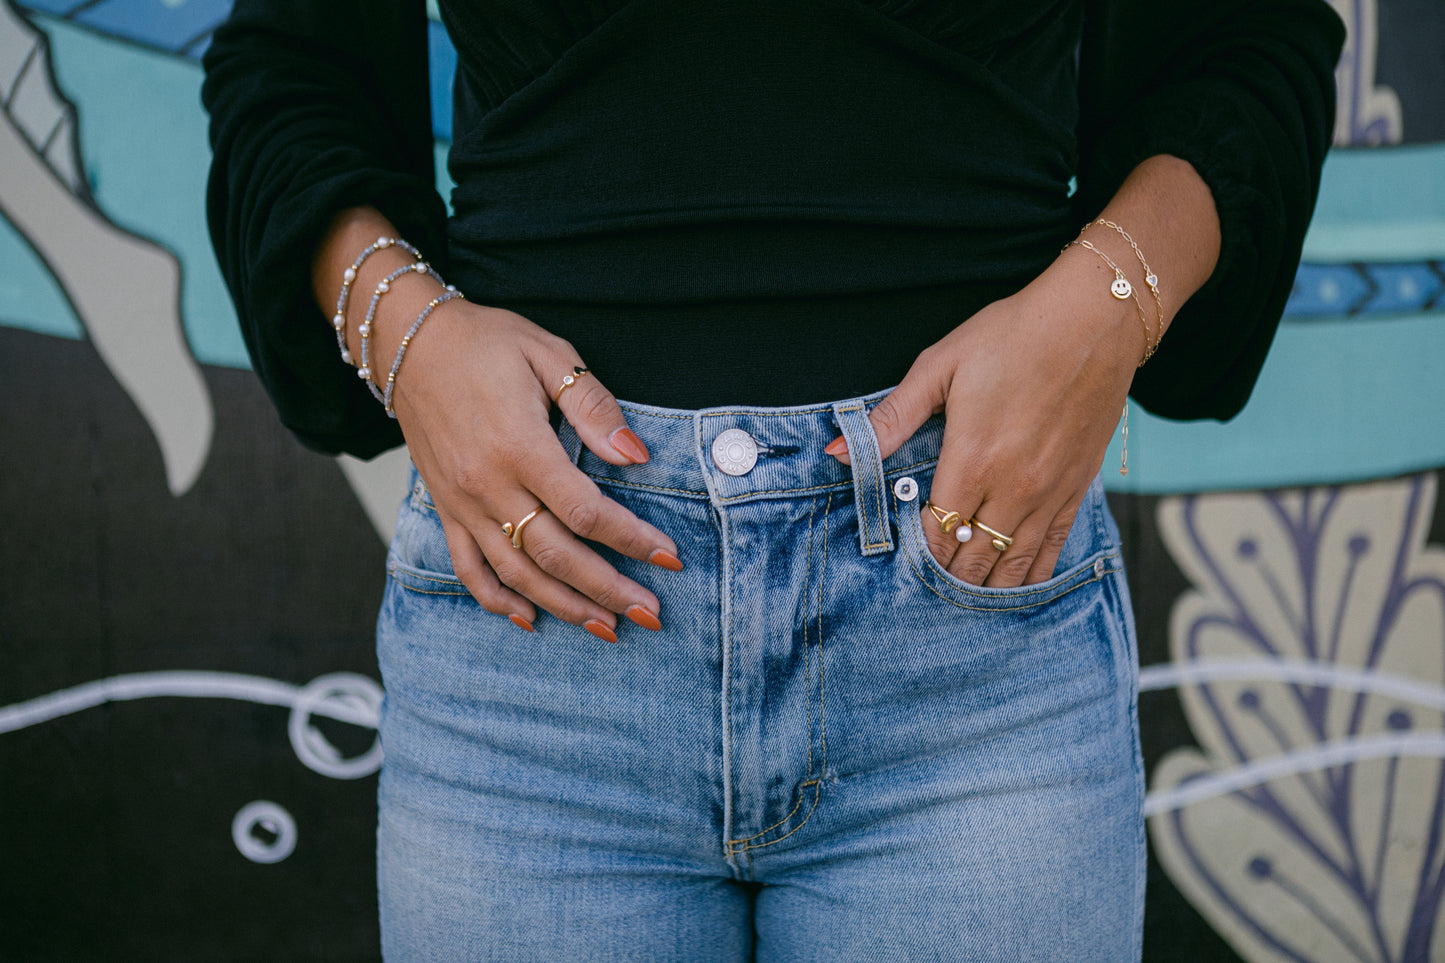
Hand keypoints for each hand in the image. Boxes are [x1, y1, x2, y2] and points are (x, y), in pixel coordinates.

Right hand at [389, 300, 681, 639]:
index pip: (586, 510)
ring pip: (517, 573)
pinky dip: (498, 600)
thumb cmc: (487, 343)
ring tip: (608, 628)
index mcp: (520, 445)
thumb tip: (635, 456)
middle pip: (556, 555)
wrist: (410, 342)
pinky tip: (531, 620)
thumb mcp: (549, 354)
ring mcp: (462, 503)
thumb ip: (593, 407)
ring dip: (565, 606)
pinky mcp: (445, 509)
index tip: (670, 558)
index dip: (631, 539)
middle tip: (651, 614)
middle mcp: (488, 485)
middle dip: (608, 590)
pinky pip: (469, 568)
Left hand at [831, 250, 1141, 586]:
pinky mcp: (1078, 489)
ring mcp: (1050, 493)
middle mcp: (1013, 487)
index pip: (936, 532)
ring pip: (1012, 565)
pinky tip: (1011, 588)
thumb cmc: (1012, 335)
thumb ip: (890, 418)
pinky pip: (1052, 551)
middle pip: (972, 559)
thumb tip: (836, 452)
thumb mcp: (940, 366)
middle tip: (924, 590)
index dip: (917, 554)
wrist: (1096, 319)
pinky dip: (1028, 575)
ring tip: (960, 597)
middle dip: (946, 577)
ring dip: (984, 587)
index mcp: (972, 458)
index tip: (901, 560)